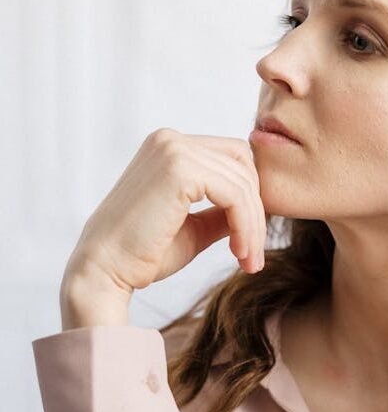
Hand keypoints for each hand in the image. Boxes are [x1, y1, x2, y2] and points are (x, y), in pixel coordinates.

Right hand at [64, 128, 266, 297]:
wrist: (105, 271)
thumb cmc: (144, 253)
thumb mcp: (195, 226)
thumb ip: (223, 211)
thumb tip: (258, 207)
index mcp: (170, 147)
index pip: (233, 158)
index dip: (251, 197)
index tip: (250, 240)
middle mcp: (171, 140)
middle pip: (243, 166)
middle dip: (256, 212)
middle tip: (254, 255)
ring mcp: (174, 150)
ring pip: (243, 183)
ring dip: (253, 226)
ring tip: (249, 260)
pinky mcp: (180, 169)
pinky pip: (235, 195)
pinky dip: (246, 226)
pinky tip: (240, 253)